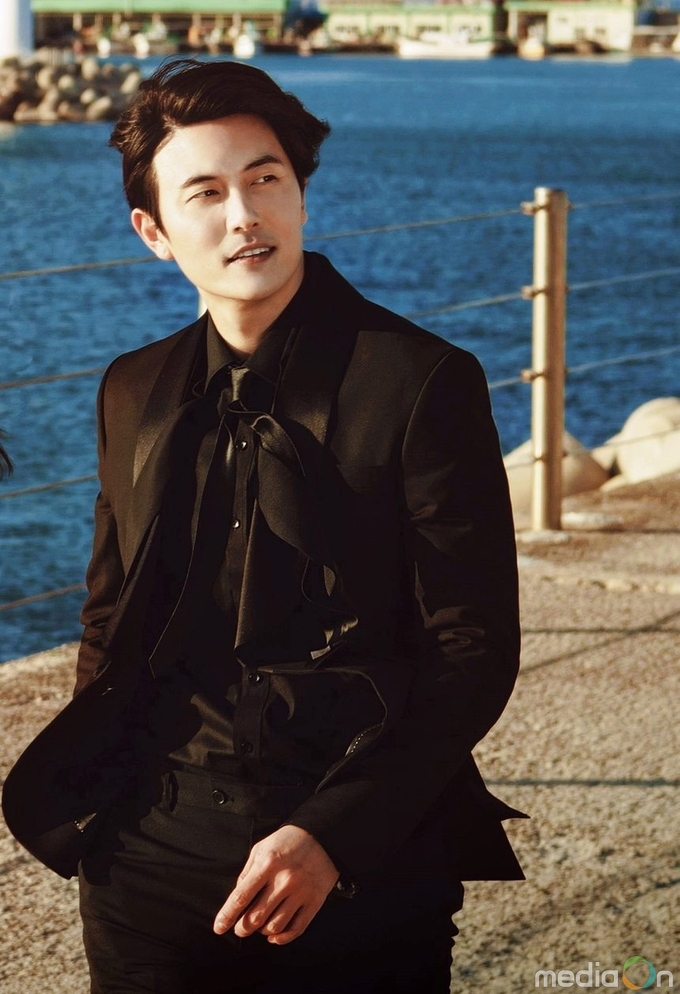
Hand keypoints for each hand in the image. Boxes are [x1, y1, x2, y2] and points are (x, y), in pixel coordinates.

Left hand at [213, 825, 339, 944]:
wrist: (322, 836)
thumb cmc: (287, 841)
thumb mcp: (262, 848)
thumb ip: (247, 872)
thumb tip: (237, 898)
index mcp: (267, 864)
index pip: (241, 896)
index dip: (227, 915)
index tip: (218, 928)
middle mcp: (284, 880)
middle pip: (256, 917)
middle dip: (242, 928)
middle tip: (240, 928)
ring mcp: (300, 892)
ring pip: (274, 926)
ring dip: (262, 931)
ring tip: (259, 926)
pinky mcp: (314, 901)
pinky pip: (296, 929)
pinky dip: (282, 938)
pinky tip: (274, 935)